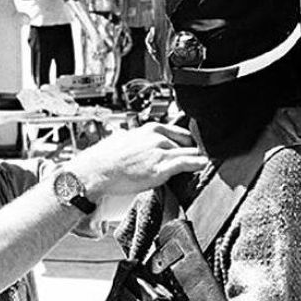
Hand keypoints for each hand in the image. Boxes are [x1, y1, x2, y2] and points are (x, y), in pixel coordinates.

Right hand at [67, 123, 206, 199]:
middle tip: (199, 157)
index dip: (187, 141)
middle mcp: (157, 137)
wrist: (96, 171)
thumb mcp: (124, 140)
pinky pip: (187, 163)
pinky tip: (203, 165)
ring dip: (196, 158)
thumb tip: (139, 148)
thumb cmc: (105, 158)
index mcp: (149, 129)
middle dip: (192, 150)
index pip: (178, 131)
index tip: (191, 145)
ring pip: (189, 152)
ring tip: (204, 163)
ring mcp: (160, 151)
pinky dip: (197, 164)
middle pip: (186, 142)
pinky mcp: (161, 167)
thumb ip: (138, 142)